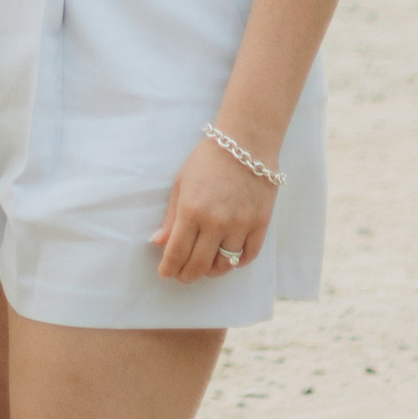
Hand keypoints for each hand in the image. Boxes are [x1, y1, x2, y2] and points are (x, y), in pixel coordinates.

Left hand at [154, 132, 276, 282]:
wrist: (246, 143)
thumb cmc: (208, 161)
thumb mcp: (181, 184)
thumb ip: (171, 217)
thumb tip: (158, 243)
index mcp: (191, 210)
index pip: (177, 253)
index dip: (169, 268)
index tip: (166, 273)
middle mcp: (216, 222)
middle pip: (199, 265)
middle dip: (186, 275)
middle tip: (182, 275)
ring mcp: (240, 224)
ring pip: (224, 265)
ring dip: (211, 271)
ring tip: (205, 266)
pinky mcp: (260, 224)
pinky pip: (247, 256)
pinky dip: (236, 262)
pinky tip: (228, 257)